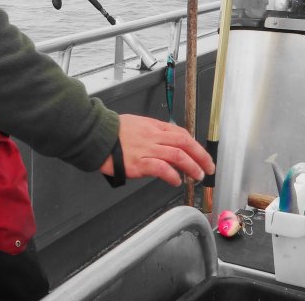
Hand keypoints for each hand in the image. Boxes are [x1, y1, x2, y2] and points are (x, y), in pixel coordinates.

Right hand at [99, 114, 214, 186]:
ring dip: (191, 166)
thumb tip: (164, 142)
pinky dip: (171, 175)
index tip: (201, 155)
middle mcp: (153, 136)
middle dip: (201, 156)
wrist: (95, 136)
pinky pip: (161, 168)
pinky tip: (176, 181)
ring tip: (197, 176)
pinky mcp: (138, 162)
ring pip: (177, 155)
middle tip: (209, 167)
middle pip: (184, 143)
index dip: (195, 145)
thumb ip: (151, 132)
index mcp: (153, 126)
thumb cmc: (112, 131)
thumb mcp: (136, 124)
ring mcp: (146, 149)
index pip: (181, 133)